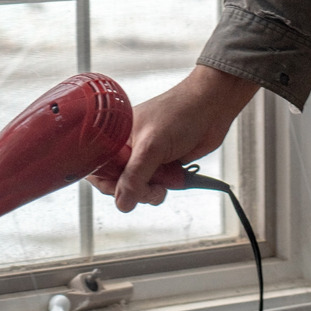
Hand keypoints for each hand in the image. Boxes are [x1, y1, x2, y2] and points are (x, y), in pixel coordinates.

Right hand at [86, 65, 258, 211]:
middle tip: (150, 189)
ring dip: (151, 192)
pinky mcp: (163, 164)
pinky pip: (155, 185)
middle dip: (134, 191)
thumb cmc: (180, 113)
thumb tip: (122, 203)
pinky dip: (163, 188)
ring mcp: (146, 157)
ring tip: (163, 186)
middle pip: (119, 183)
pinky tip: (172, 181)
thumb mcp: (151, 147)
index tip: (122, 193)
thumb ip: (135, 177)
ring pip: (138, 187)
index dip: (107, 185)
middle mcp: (128, 148)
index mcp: (116, 138)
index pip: (98, 169)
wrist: (212, 107)